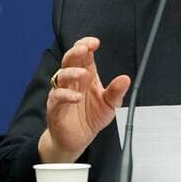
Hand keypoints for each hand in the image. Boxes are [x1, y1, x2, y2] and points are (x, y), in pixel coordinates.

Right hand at [38, 37, 130, 162]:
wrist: (76, 139)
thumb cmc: (90, 117)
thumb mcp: (109, 104)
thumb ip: (116, 92)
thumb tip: (125, 79)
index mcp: (86, 75)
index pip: (83, 55)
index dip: (86, 45)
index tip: (95, 42)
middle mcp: (72, 81)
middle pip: (69, 60)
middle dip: (75, 52)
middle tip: (84, 49)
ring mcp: (62, 92)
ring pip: (60, 76)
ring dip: (71, 72)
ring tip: (83, 74)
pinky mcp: (55, 107)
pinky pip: (57, 97)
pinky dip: (66, 95)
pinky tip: (77, 96)